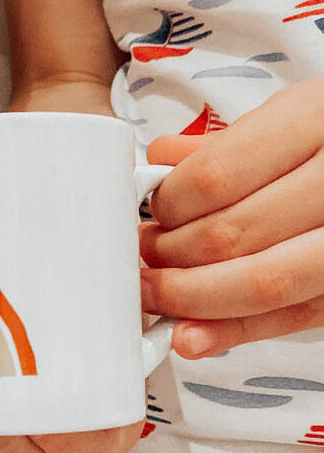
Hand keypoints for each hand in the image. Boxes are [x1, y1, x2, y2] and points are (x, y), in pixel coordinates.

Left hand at [139, 79, 323, 358]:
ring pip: (262, 284)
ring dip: (190, 297)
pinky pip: (295, 318)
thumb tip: (158, 160)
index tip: (151, 211)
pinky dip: (234, 332)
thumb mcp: (296, 116)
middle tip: (146, 254)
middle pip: (232, 234)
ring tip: (156, 292)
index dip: (169, 204)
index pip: (218, 175)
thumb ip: (226, 144)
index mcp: (320, 121)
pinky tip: (192, 336)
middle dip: (170, 255)